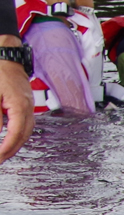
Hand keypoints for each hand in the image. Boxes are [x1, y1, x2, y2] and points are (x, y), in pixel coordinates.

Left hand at [0, 37, 34, 161]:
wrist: (6, 55)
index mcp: (21, 106)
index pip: (15, 134)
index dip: (6, 148)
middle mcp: (28, 108)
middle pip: (24, 136)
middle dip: (12, 150)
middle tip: (0, 159)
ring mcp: (29, 106)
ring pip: (26, 131)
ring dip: (16, 143)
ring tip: (4, 152)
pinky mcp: (26, 104)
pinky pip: (25, 124)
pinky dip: (18, 134)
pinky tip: (9, 137)